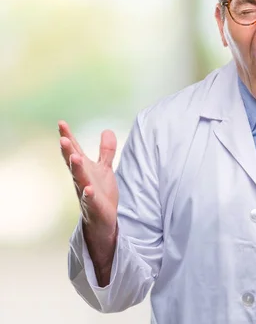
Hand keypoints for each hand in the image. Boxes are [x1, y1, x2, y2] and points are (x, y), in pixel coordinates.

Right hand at [58, 120, 118, 240]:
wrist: (102, 219)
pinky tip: (88, 189)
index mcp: (84, 169)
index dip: (68, 137)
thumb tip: (107, 130)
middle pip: (73, 163)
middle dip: (68, 151)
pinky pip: (90, 200)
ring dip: (76, 169)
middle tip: (63, 138)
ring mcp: (86, 192)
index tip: (61, 123)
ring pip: (80, 179)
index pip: (75, 150)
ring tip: (75, 157)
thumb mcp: (104, 169)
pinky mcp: (94, 206)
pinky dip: (88, 194)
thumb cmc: (100, 192)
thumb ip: (105, 151)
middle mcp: (82, 179)